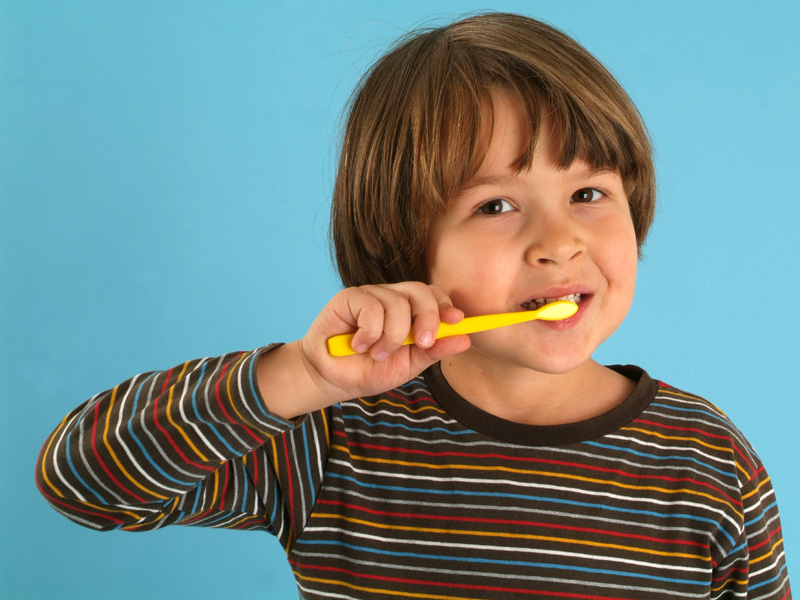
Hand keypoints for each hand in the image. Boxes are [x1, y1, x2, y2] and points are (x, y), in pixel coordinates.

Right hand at [258, 283, 470, 418]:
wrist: (333, 379)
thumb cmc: (369, 370)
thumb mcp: (408, 364)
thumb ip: (434, 350)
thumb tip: (465, 338)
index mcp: (409, 311)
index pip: (433, 295)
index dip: (445, 305)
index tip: (456, 321)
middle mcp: (391, 297)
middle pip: (420, 291)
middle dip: (428, 318)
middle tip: (420, 343)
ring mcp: (370, 295)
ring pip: (397, 303)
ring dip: (391, 337)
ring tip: (376, 354)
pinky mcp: (349, 297)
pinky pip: (372, 308)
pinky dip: (369, 333)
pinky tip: (358, 345)